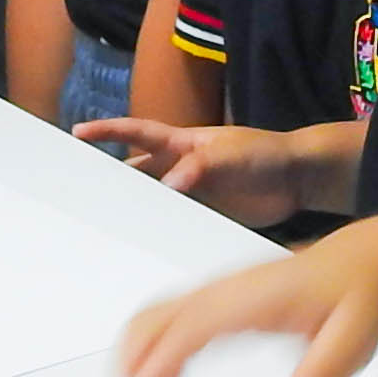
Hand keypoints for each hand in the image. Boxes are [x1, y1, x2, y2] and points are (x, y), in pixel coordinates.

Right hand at [80, 117, 310, 225]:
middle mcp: (181, 166)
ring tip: (105, 224)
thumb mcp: (231, 154)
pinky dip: (162, 230)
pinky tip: (145, 245)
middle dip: (112, 177)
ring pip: (153, 199)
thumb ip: (200, 167)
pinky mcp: (206, 214)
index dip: (109, 131)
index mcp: (183, 143)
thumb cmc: (266, 153)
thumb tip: (168, 185)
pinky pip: (176, 221)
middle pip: (138, 170)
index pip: (138, 132)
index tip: (79, 133)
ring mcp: (192, 191)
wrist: (298, 178)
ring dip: (134, 208)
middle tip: (81, 190)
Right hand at [115, 241, 377, 376]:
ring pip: (154, 319)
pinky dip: (155, 353)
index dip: (150, 371)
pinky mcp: (225, 301)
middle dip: (126, 368)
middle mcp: (226, 291)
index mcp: (248, 299)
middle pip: (150, 320)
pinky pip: (172, 322)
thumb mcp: (353, 340)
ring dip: (134, 361)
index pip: (182, 333)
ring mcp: (221, 293)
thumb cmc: (363, 294)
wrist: (375, 261)